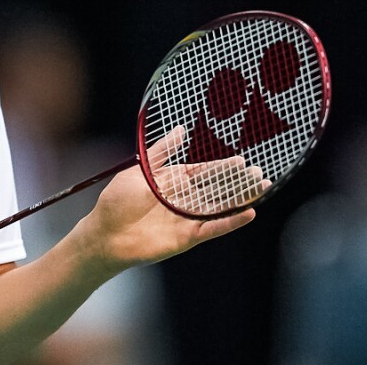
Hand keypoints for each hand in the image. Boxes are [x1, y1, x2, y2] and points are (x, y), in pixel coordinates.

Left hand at [79, 127, 263, 271]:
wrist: (104, 235)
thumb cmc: (116, 202)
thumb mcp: (140, 171)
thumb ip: (162, 153)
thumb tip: (181, 129)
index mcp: (171, 182)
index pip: (203, 173)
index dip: (222, 168)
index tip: (241, 161)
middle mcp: (182, 200)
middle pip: (216, 189)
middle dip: (238, 182)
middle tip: (260, 173)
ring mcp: (186, 219)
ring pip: (220, 207)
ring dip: (241, 198)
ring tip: (262, 189)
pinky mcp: (187, 237)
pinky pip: (213, 228)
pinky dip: (231, 222)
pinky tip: (249, 213)